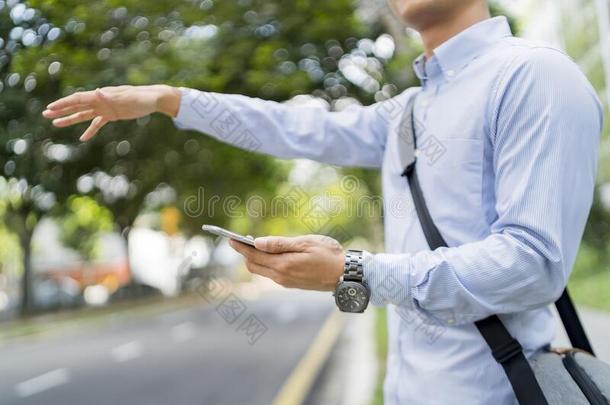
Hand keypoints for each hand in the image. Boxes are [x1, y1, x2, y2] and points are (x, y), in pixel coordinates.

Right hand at [42, 84, 180, 140]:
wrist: (153, 99)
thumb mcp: (127, 97)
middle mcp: (100, 100)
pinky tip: (83, 138)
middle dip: (61, 111)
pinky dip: (90, 130)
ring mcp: (105, 108)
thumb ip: (111, 96)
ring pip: (84, 115)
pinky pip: (98, 123)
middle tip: (46, 115)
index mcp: (101, 95)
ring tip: (56, 124)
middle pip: (77, 106)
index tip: (50, 108)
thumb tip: (97, 91)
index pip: (78, 99)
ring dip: (70, 119)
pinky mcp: (112, 115)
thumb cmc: (141, 97)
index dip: (63, 103)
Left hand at [229, 235, 344, 290]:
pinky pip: (271, 273)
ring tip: (253, 243)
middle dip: (245, 252)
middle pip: (253, 265)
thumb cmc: (328, 254)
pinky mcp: (291, 284)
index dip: (240, 246)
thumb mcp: (305, 243)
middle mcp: (281, 276)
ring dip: (255, 258)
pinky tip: (269, 253)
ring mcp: (285, 281)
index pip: (254, 255)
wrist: (344, 274)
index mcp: (283, 265)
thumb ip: (280, 243)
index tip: (230, 238)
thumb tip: (257, 242)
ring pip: (261, 270)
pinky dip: (265, 263)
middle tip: (240, 239)